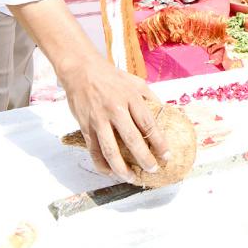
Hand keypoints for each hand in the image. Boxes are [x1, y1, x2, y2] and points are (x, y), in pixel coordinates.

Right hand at [61, 53, 169, 182]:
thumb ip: (149, 96)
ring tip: (132, 178)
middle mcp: (116, 109)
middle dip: (144, 159)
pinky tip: (110, 172)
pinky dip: (102, 165)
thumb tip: (164, 111)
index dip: (159, 142)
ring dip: (122, 168)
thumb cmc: (109, 75)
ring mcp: (99, 119)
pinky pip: (94, 151)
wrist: (80, 69)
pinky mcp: (85, 127)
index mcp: (131, 97)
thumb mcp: (134, 80)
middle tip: (152, 170)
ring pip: (111, 150)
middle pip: (132, 140)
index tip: (166, 155)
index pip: (148, 124)